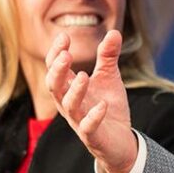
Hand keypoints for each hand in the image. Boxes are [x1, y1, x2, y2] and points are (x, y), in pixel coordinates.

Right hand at [45, 30, 136, 172]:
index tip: (64, 36)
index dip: (57, 53)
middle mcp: (69, 104)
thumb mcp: (109, 78)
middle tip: (65, 55)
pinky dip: (94, 116)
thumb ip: (108, 57)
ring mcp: (79, 120)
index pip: (55, 69)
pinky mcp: (92, 136)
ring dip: (75, 91)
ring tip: (84, 76)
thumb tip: (114, 32)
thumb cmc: (108, 106)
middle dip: (57, 71)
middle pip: (54, 87)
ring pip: (68, 106)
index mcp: (70, 88)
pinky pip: (88, 127)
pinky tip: (103, 105)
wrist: (120, 140)